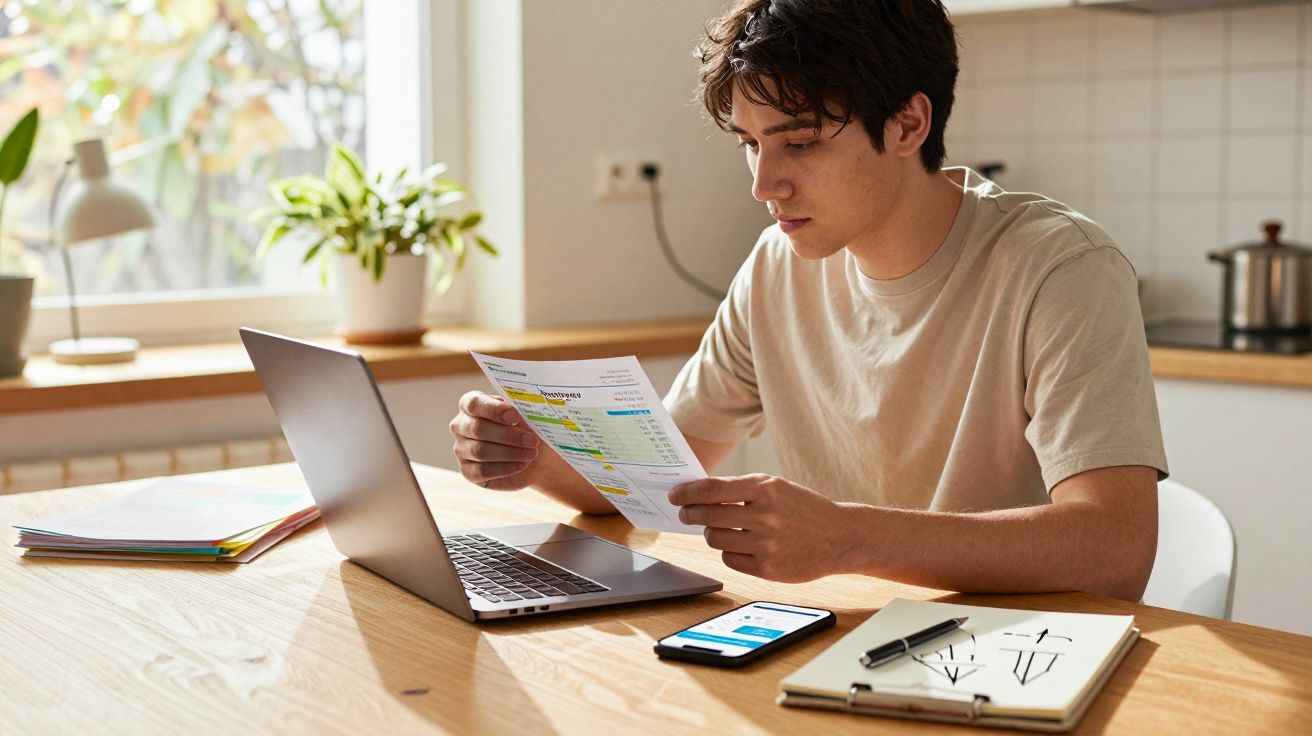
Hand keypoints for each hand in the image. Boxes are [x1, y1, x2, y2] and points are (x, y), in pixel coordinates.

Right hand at [449, 391, 545, 490]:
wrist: (534, 460)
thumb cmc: (527, 431)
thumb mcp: (527, 418)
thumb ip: (520, 413)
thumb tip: (520, 417)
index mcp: (471, 404)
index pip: (474, 403)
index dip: (493, 409)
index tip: (514, 417)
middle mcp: (461, 426)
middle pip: (477, 428)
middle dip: (507, 435)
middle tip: (531, 440)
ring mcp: (461, 449)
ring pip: (480, 451)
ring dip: (509, 452)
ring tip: (531, 453)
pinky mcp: (467, 471)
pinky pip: (482, 470)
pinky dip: (505, 468)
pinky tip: (521, 464)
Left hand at [669, 474, 851, 582]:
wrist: (839, 537)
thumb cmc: (803, 508)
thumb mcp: (777, 487)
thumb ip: (741, 489)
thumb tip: (700, 494)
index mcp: (765, 489)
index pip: (712, 490)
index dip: (688, 493)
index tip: (675, 496)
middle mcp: (764, 516)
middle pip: (708, 516)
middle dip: (691, 514)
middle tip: (686, 514)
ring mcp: (766, 544)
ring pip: (715, 540)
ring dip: (711, 534)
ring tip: (721, 530)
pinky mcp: (767, 569)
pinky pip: (729, 560)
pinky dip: (729, 552)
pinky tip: (740, 546)